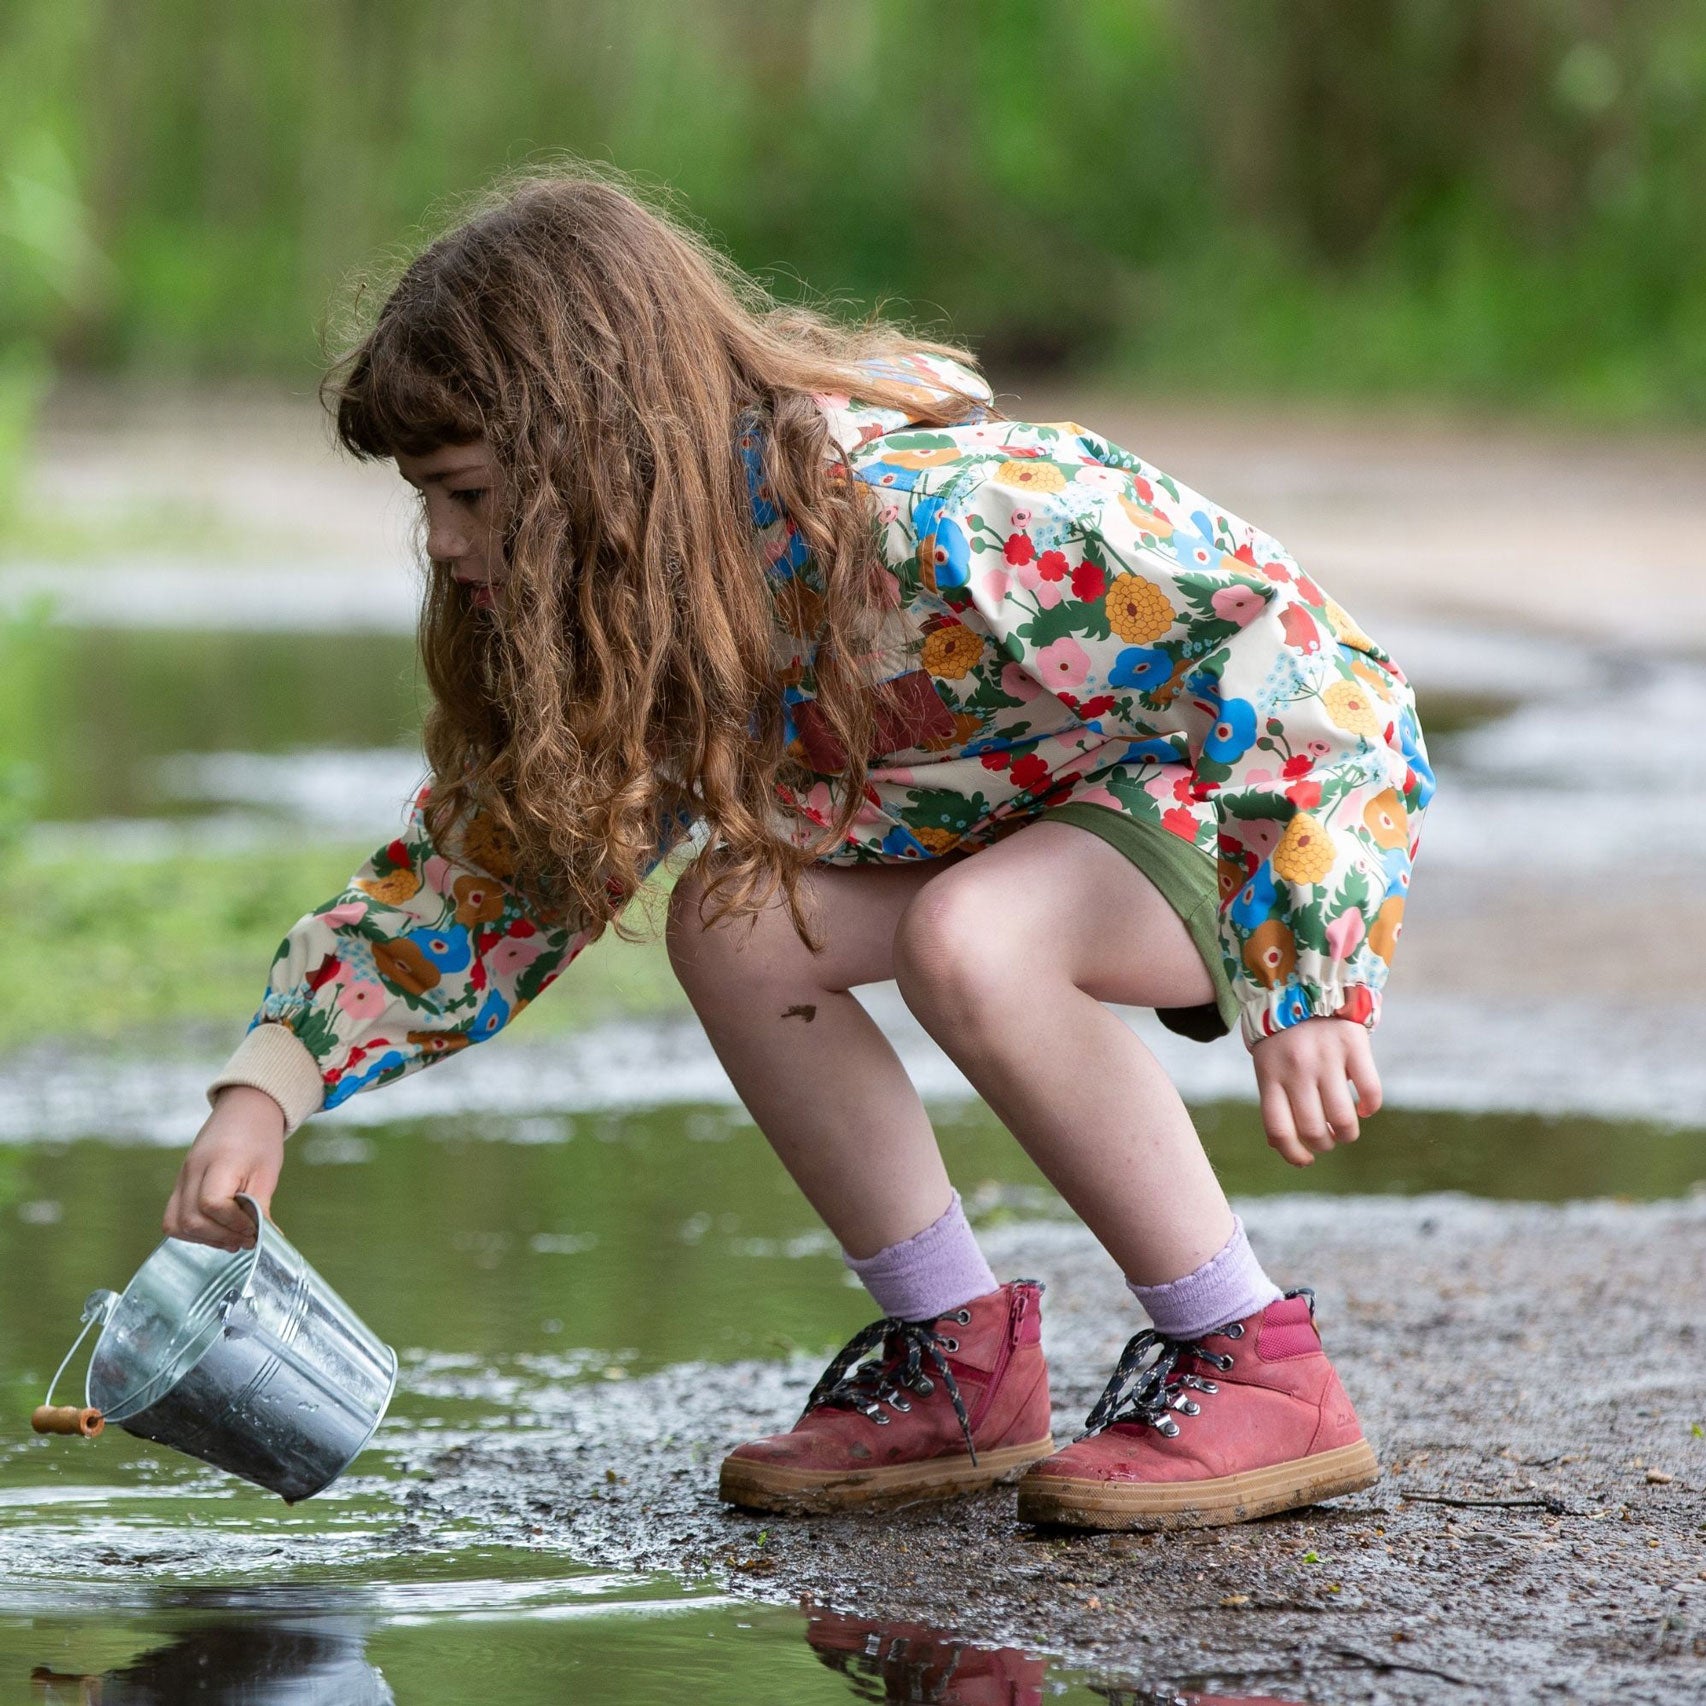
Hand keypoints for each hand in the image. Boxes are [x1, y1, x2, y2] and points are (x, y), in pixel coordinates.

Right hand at [163, 1086, 286, 1248]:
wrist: (244, 1111)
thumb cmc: (259, 1139)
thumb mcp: (267, 1172)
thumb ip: (261, 1206)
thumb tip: (268, 1239)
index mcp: (219, 1161)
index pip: (212, 1203)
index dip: (233, 1223)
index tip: (254, 1229)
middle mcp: (192, 1170)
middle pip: (190, 1219)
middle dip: (219, 1237)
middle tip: (246, 1240)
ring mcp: (181, 1177)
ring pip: (175, 1222)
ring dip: (204, 1239)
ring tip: (232, 1238)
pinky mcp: (179, 1183)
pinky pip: (173, 1217)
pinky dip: (191, 1231)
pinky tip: (217, 1230)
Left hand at [1251, 1016, 1381, 1167]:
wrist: (1303, 982)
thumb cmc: (1283, 1035)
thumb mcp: (1268, 1063)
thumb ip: (1275, 1098)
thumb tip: (1283, 1145)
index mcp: (1270, 1075)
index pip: (1278, 1130)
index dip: (1293, 1154)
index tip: (1306, 1159)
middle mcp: (1296, 1069)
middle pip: (1313, 1130)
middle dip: (1324, 1144)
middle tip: (1328, 1139)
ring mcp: (1325, 1057)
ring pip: (1343, 1118)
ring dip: (1347, 1134)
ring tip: (1346, 1129)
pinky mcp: (1353, 1045)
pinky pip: (1370, 1091)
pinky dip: (1370, 1108)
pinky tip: (1365, 1108)